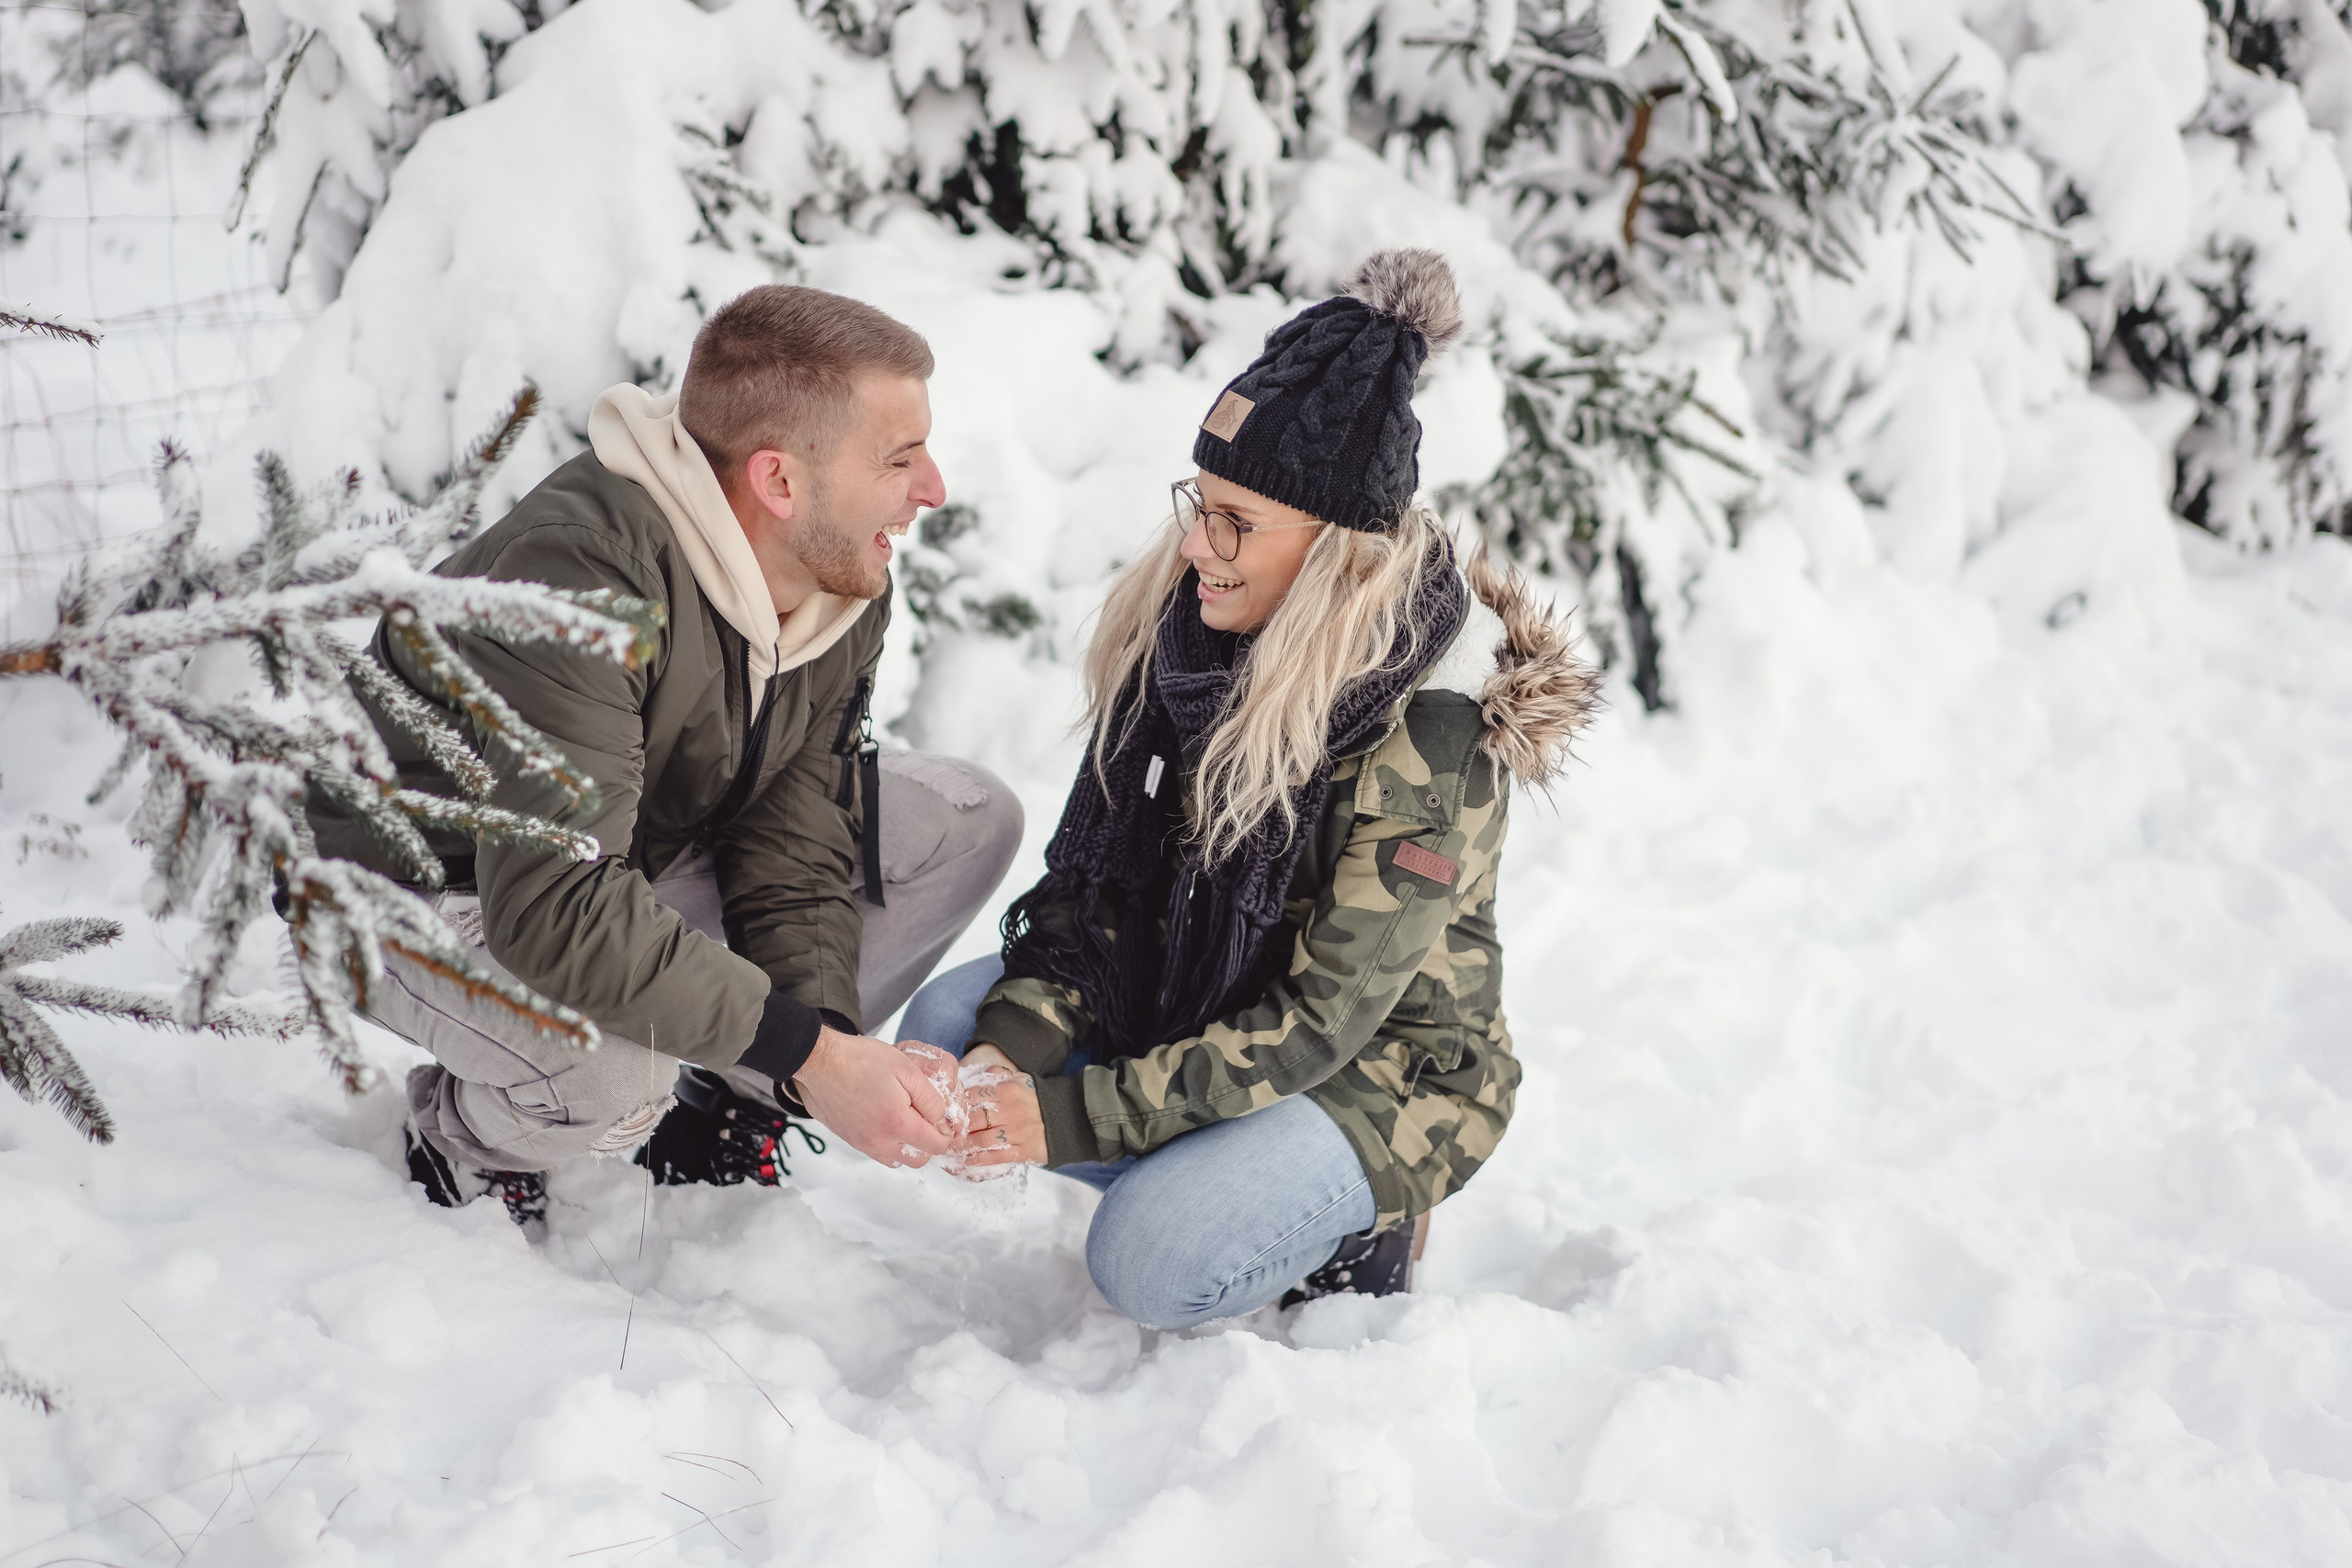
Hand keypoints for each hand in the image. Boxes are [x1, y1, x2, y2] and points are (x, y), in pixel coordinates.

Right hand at [789, 1027, 958, 1167]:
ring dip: (907, 1146)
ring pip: (896, 1160)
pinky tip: (886, 1120)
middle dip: (928, 1143)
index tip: (942, 1117)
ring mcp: (862, 1143)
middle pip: (917, 1160)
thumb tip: (942, 1119)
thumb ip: (930, 1098)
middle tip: (926, 1117)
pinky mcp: (850, 1140)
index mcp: (897, 1124)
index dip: (946, 1133)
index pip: (936, 1146)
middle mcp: (879, 1141)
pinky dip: (888, 1145)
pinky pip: (877, 1153)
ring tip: (905, 1118)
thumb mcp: (907, 1069)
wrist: (822, 1061)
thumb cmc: (862, 1060)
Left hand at [950, 1042, 1045, 1173]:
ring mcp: (1018, 1133)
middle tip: (943, 1133)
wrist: (1071, 1116)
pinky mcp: (1024, 1151)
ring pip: (982, 1141)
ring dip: (964, 1146)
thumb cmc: (1039, 1098)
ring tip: (951, 1148)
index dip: (957, 1105)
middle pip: (974, 1121)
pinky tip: (966, 1161)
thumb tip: (975, 1074)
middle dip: (956, 1128)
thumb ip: (998, 1076)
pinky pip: (996, 1157)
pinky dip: (978, 1160)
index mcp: (1008, 1090)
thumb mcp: (1021, 1079)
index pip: (973, 1096)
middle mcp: (1011, 1111)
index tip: (945, 1112)